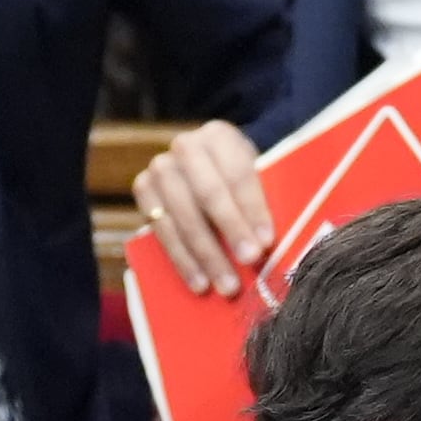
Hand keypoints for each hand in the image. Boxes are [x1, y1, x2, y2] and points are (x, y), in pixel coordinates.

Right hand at [134, 118, 273, 297]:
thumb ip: (268, 199)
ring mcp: (160, 168)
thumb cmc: (241, 179)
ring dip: (206, 255)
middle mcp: (185, 147)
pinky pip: (162, 231)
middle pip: (208, 193)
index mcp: (219, 136)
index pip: (238, 174)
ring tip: (227, 285)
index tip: (266, 242)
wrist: (206, 170)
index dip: (253, 209)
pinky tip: (200, 283)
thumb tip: (277, 242)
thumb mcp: (259, 176)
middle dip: (231, 231)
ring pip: (182, 216)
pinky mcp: (143, 191)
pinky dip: (183, 260)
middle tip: (250, 262)